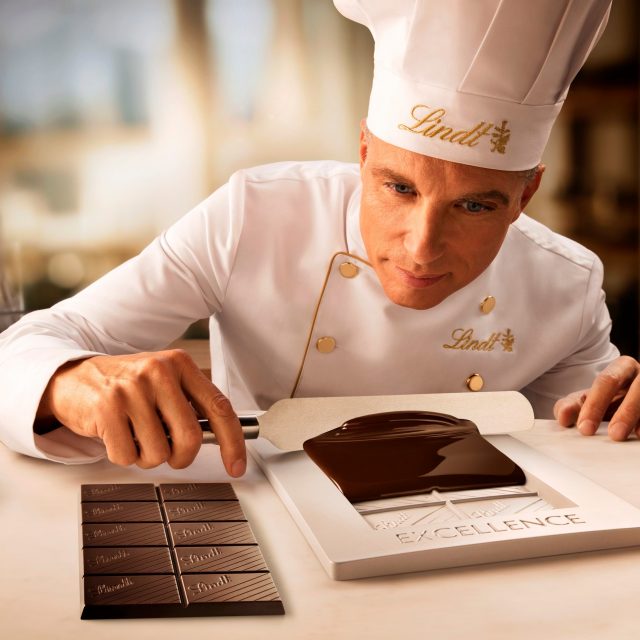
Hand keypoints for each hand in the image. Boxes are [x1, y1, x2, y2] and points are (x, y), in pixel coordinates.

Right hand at [36, 349, 245, 473]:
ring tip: (136, 435)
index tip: (236, 465)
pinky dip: (124, 456)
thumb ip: (191, 405)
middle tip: (170, 454)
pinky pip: (127, 456)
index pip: (219, 407)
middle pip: (190, 438)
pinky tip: (116, 435)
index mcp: (180, 364)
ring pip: (158, 453)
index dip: (232, 441)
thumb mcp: (164, 381)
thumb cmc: (126, 385)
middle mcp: (158, 372)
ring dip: (148, 456)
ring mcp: (131, 389)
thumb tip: (221, 439)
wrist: (74, 377)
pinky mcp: (106, 408)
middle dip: (181, 457)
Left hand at [553, 356, 639, 440]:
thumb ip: (573, 406)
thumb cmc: (610, 400)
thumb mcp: (590, 400)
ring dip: (637, 418)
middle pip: (637, 390)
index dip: (595, 404)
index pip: (607, 381)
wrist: (634, 403)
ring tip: (628, 438)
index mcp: (622, 368)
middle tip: (614, 435)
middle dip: (625, 413)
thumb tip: (563, 416)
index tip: (585, 428)